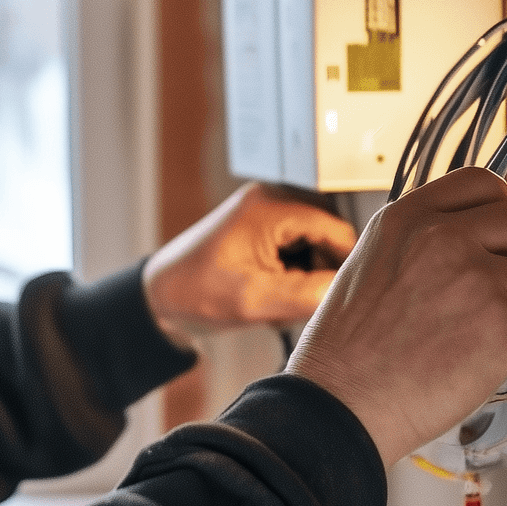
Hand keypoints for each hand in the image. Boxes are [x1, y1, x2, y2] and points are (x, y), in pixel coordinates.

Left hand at [142, 184, 355, 345]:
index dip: (345, 266)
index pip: (336, 230)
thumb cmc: (194, 293)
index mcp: (271, 207)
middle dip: (320, 274)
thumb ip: (307, 295)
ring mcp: (266, 213)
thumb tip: (348, 289)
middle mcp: (272, 200)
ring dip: (306, 279)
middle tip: (298, 305)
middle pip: (327, 238)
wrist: (158, 297)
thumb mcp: (254, 300)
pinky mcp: (261, 229)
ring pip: (314, 247)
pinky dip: (292, 276)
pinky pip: (296, 251)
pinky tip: (272, 297)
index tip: (339, 298)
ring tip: (278, 305)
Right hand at [285, 167, 506, 468]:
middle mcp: (443, 237)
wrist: (339, 404)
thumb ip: (421, 247)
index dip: (505, 211)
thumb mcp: (371, 267)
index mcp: (407, 219)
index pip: (483, 183)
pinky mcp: (502, 326)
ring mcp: (476, 278)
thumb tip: (476, 253)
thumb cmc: (345, 355)